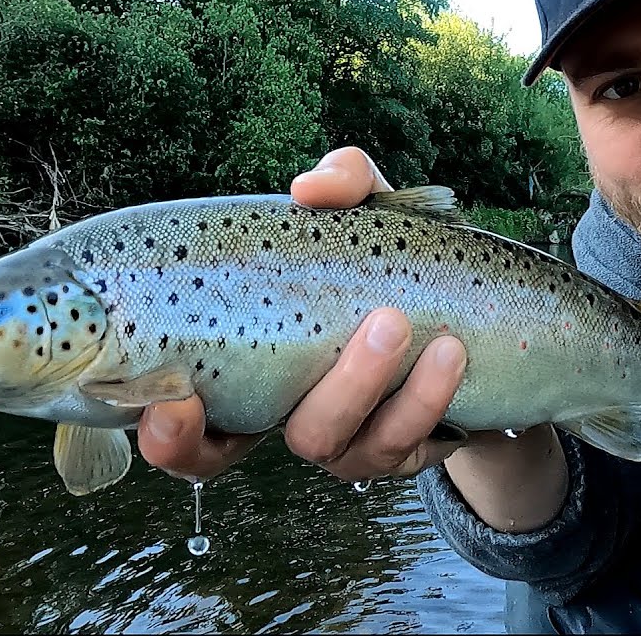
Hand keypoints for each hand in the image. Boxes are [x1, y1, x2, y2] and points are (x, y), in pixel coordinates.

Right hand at [137, 147, 469, 482]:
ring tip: (399, 322)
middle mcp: (276, 414)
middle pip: (240, 447)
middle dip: (288, 394)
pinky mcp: (395, 455)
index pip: (180, 425)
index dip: (166, 433)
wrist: (473, 322)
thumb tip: (309, 191)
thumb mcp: (367, 218)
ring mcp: (334, 444)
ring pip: (324, 440)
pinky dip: (424, 398)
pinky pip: (399, 445)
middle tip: (370, 323)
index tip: (172, 403)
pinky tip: (449, 353)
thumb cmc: (388, 267)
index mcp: (241, 369)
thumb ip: (341, 186)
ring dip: (363, 384)